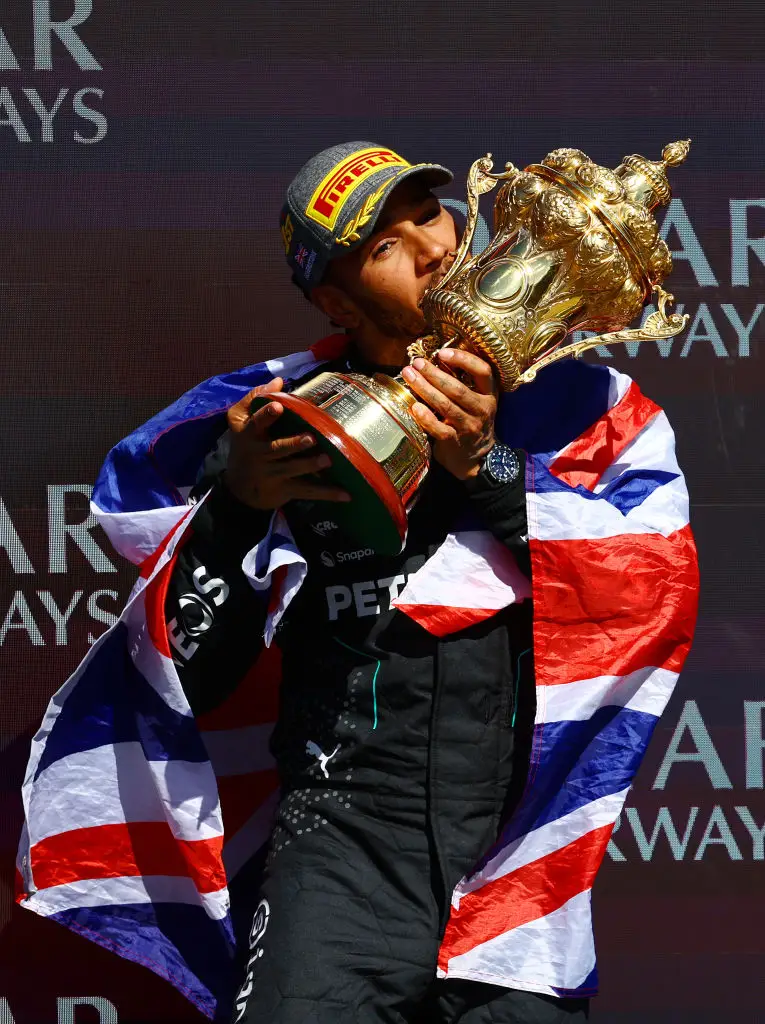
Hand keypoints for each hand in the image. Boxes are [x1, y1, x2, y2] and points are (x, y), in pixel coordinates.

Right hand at [224, 378, 350, 509]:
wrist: (239, 487)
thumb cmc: (245, 445)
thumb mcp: (239, 421)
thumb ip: (255, 399)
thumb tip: (278, 381)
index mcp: (250, 435)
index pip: (256, 423)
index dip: (266, 415)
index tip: (278, 406)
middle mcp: (261, 455)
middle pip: (278, 449)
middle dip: (294, 444)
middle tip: (312, 438)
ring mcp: (274, 474)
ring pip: (294, 470)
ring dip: (311, 466)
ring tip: (328, 460)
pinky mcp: (286, 490)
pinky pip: (308, 492)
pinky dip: (327, 493)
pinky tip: (347, 494)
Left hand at [401, 349, 496, 479]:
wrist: (475, 458)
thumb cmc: (470, 422)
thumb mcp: (476, 402)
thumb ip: (462, 383)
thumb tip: (433, 360)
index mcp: (489, 395)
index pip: (483, 371)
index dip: (464, 359)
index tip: (442, 353)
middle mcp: (483, 409)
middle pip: (458, 389)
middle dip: (434, 374)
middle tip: (417, 363)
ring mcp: (470, 427)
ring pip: (446, 406)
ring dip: (425, 389)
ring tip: (410, 376)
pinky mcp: (456, 442)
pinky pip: (439, 429)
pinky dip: (426, 417)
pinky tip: (414, 407)